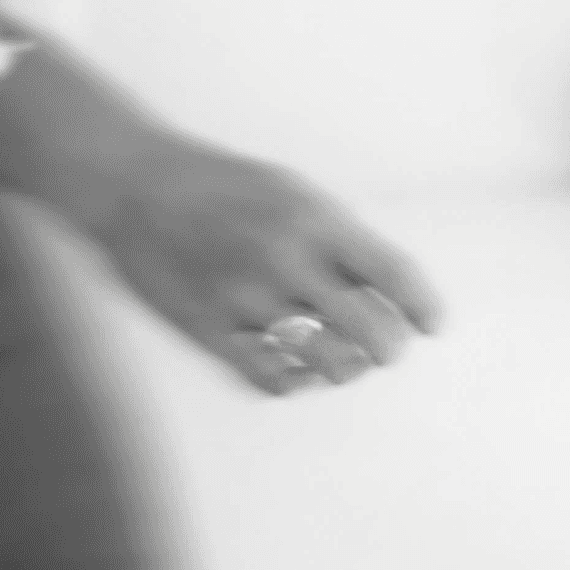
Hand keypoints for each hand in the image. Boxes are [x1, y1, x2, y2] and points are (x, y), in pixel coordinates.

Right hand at [70, 130, 444, 396]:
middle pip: (370, 329)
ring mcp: (245, 298)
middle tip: (389, 350)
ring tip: (346, 362)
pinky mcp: (207, 329)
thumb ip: (337, 238)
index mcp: (315, 220)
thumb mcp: (292, 193)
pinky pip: (268, 378)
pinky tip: (297, 371)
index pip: (393, 272)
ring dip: (347, 369)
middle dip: (390, 347)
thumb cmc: (222, 186)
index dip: (423, 305)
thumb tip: (382, 287)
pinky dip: (293, 383)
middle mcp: (286, 260)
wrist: (135, 187)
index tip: (434, 325)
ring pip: (326, 362)